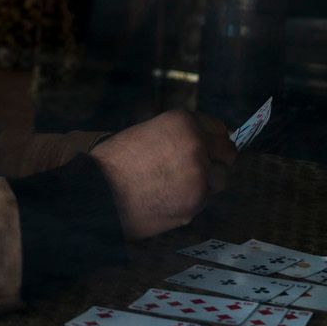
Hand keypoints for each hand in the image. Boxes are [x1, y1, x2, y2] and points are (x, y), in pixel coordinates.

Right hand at [90, 109, 236, 240]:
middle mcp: (196, 145)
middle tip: (199, 168)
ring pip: (221, 180)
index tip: (209, 147)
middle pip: (228, 154)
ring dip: (207, 183)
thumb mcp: (150, 133)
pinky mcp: (195, 203)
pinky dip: (194, 201)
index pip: (219, 128)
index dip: (213, 139)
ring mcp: (199, 176)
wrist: (98, 191)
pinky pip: (206, 201)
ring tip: (178, 185)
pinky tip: (170, 198)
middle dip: (216, 160)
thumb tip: (210, 144)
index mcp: (183, 122)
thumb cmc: (117, 161)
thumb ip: (181, 136)